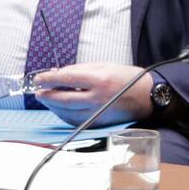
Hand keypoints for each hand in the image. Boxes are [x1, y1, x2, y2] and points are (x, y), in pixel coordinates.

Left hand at [33, 62, 152, 126]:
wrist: (150, 96)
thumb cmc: (128, 78)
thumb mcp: (104, 65)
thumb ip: (79, 69)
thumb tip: (58, 74)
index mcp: (100, 80)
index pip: (67, 79)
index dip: (49, 79)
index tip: (38, 79)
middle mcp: (98, 98)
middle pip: (63, 99)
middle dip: (47, 95)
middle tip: (38, 91)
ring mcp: (98, 113)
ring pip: (67, 112)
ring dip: (52, 106)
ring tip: (46, 98)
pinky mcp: (99, 123)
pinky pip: (75, 120)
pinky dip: (63, 115)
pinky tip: (58, 108)